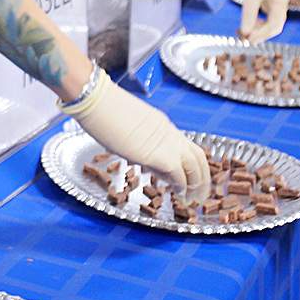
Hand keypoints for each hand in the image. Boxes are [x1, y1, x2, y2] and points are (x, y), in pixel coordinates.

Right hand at [63, 68, 210, 197]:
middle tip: (198, 194)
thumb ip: (137, 140)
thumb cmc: (102, 108)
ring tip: (192, 199)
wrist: (97, 100)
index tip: (187, 179)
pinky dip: (182, 187)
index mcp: (161, 124)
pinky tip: (179, 194)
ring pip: (195, 166)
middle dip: (202, 177)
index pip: (185, 146)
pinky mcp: (158, 155)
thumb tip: (137, 155)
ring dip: (196, 185)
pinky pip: (179, 175)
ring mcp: (165, 142)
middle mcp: (168, 132)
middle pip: (198, 156)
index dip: (190, 165)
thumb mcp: (126, 125)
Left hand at [224, 0, 287, 42]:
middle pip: (274, 24)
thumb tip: (246, 33)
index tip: (249, 40)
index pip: (276, 24)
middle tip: (247, 40)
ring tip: (246, 33)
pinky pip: (263, 14)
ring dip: (259, 28)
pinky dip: (256, 21)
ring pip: (269, 20)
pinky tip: (248, 25)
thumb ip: (248, 16)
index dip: (263, 35)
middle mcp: (280, 0)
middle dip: (262, 33)